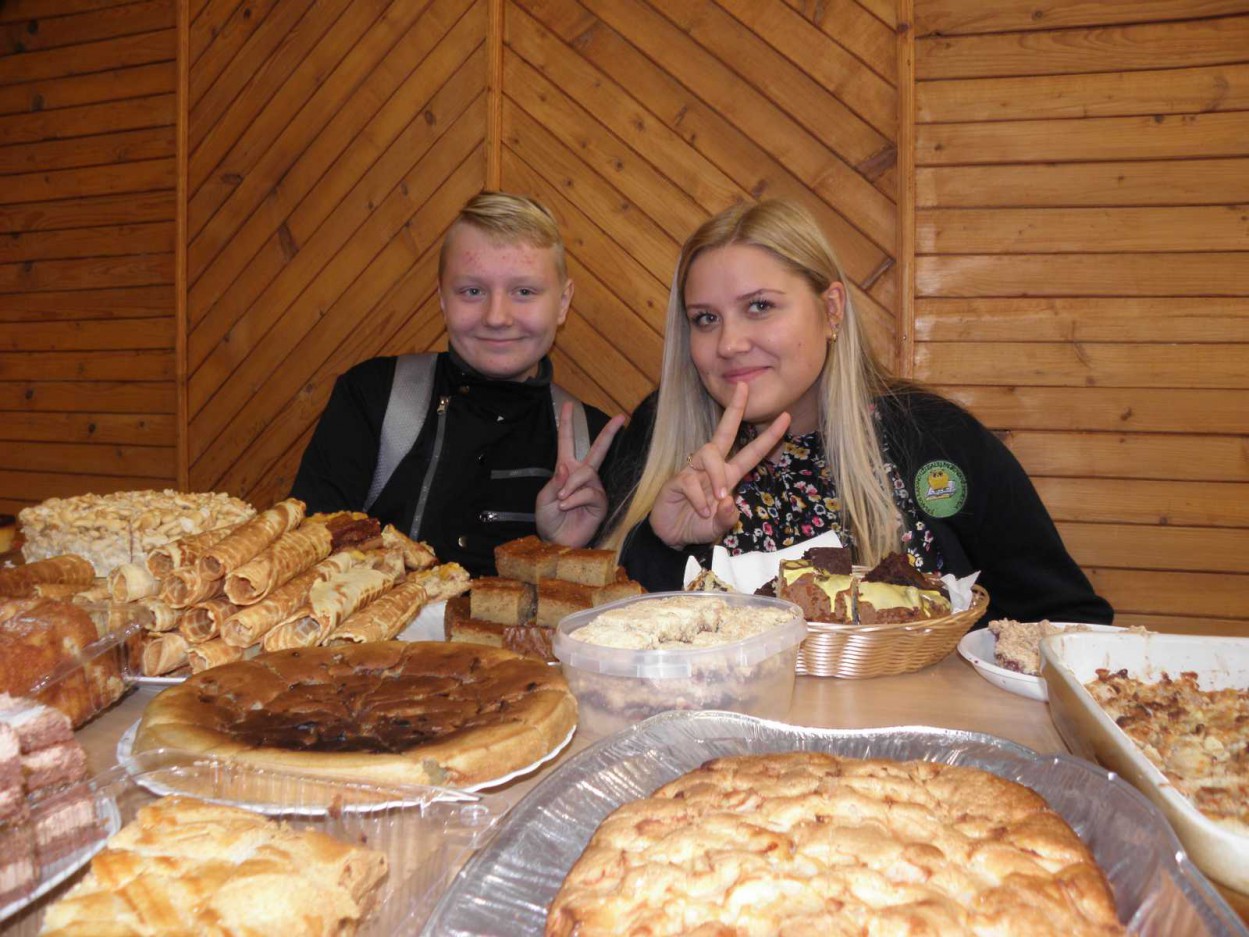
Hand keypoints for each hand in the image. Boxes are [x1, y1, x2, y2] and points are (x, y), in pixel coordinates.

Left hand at [535, 403, 625, 546]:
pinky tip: (568, 506)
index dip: (566, 424)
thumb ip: (556, 481)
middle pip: (597, 450)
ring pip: (587, 474)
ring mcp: (593, 488)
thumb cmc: (550, 520)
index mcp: (566, 470)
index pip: (567, 443)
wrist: (556, 542)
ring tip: (562, 501)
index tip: (568, 405)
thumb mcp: (545, 498)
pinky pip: (590, 492)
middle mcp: (583, 476)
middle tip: (620, 417)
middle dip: (608, 433)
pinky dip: (576, 498)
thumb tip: (567, 466)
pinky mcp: (600, 502)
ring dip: (572, 486)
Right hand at [648, 382, 790, 549]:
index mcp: (729, 475)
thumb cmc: (698, 525)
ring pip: (709, 454)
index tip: (785, 416)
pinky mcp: (677, 480)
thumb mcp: (718, 527)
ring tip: (717, 500)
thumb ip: (726, 518)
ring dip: (717, 476)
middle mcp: (712, 468)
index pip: (752, 452)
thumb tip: (728, 502)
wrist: (672, 536)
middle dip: (734, 409)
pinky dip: (699, 499)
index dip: (769, 436)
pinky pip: (691, 481)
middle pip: (724, 432)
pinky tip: (701, 512)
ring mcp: (693, 471)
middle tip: (744, 386)